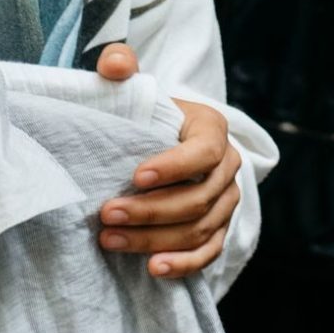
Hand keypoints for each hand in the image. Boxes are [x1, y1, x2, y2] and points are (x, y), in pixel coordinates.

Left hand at [90, 45, 244, 278]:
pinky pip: (208, 252)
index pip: (203, 152)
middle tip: (106, 214)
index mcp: (212, 128)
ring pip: (198, 228)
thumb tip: (115, 64)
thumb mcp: (134, 86)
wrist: (161, 141)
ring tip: (110, 239)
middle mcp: (228, 166)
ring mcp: (227, 201)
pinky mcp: (219, 228)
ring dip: (154, 239)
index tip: (135, 177)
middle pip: (197, 198)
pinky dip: (183, 264)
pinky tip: (152, 268)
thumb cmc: (145, 114)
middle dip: (150, 210)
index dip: (173, 167)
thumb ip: (121, 66)